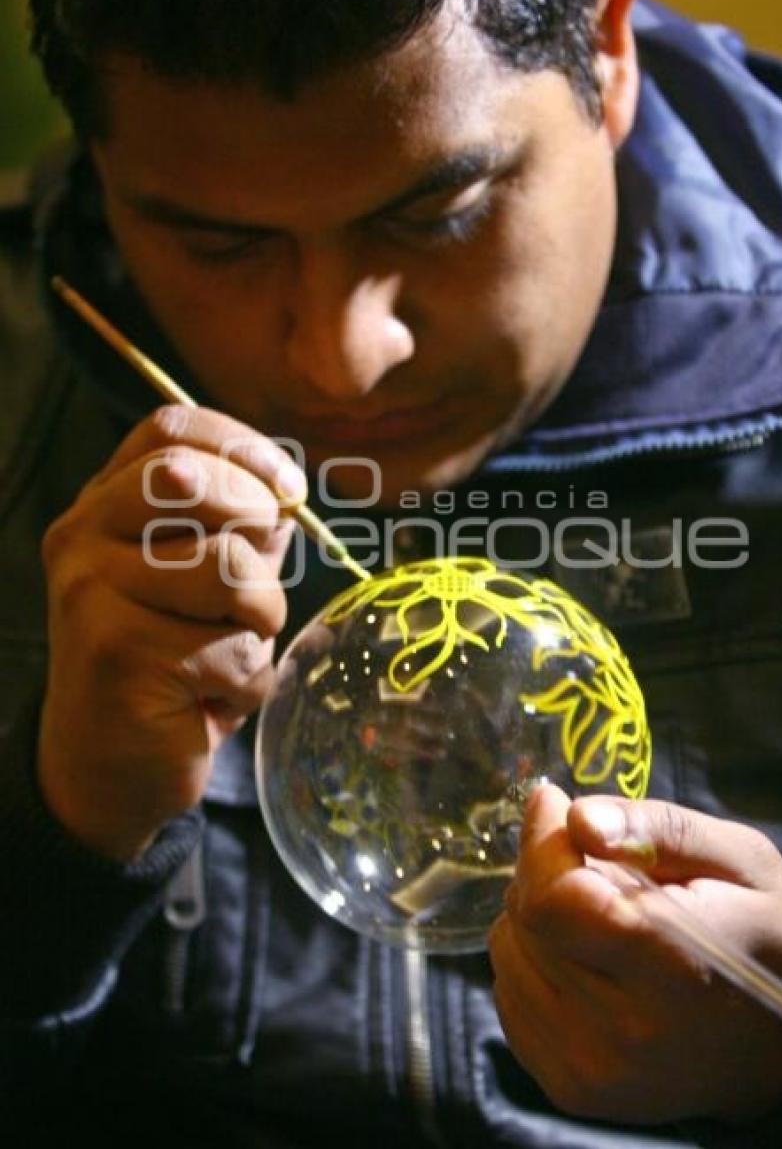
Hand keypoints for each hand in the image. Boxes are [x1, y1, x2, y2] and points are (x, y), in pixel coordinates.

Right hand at [38, 405, 305, 860]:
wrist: (108, 764)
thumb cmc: (171, 658)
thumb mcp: (204, 575)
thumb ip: (238, 525)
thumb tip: (288, 490)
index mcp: (103, 503)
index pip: (170, 428)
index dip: (243, 448)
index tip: (288, 492)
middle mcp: (82, 536)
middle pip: (193, 479)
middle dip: (258, 524)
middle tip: (260, 581)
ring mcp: (92, 592)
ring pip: (231, 569)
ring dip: (262, 619)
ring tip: (232, 649)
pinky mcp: (118, 654)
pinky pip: (233, 648)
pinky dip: (247, 682)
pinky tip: (210, 699)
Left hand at [489, 787, 781, 1124]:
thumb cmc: (763, 932)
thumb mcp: (738, 857)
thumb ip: (654, 829)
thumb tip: (576, 817)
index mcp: (674, 968)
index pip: (554, 901)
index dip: (544, 843)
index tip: (558, 805)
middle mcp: (626, 1034)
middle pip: (526, 922)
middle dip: (548, 873)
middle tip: (599, 866)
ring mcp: (593, 1070)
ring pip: (509, 954)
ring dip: (538, 918)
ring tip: (600, 918)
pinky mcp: (570, 1089)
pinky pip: (509, 994)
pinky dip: (534, 961)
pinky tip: (586, 960)